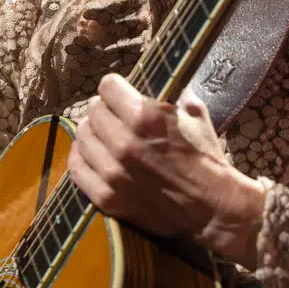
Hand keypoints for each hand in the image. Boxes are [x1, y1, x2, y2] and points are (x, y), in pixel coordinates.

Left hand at [68, 74, 267, 267]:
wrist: (212, 208)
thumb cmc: (205, 159)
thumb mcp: (195, 116)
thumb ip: (173, 93)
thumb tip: (163, 79)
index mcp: (146, 117)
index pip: (107, 87)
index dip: (114, 88)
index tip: (119, 93)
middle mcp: (125, 142)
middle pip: (92, 111)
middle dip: (103, 110)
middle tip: (113, 116)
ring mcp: (113, 172)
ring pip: (82, 137)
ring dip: (91, 133)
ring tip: (103, 136)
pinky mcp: (107, 197)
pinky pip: (76, 168)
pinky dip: (82, 158)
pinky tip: (92, 155)